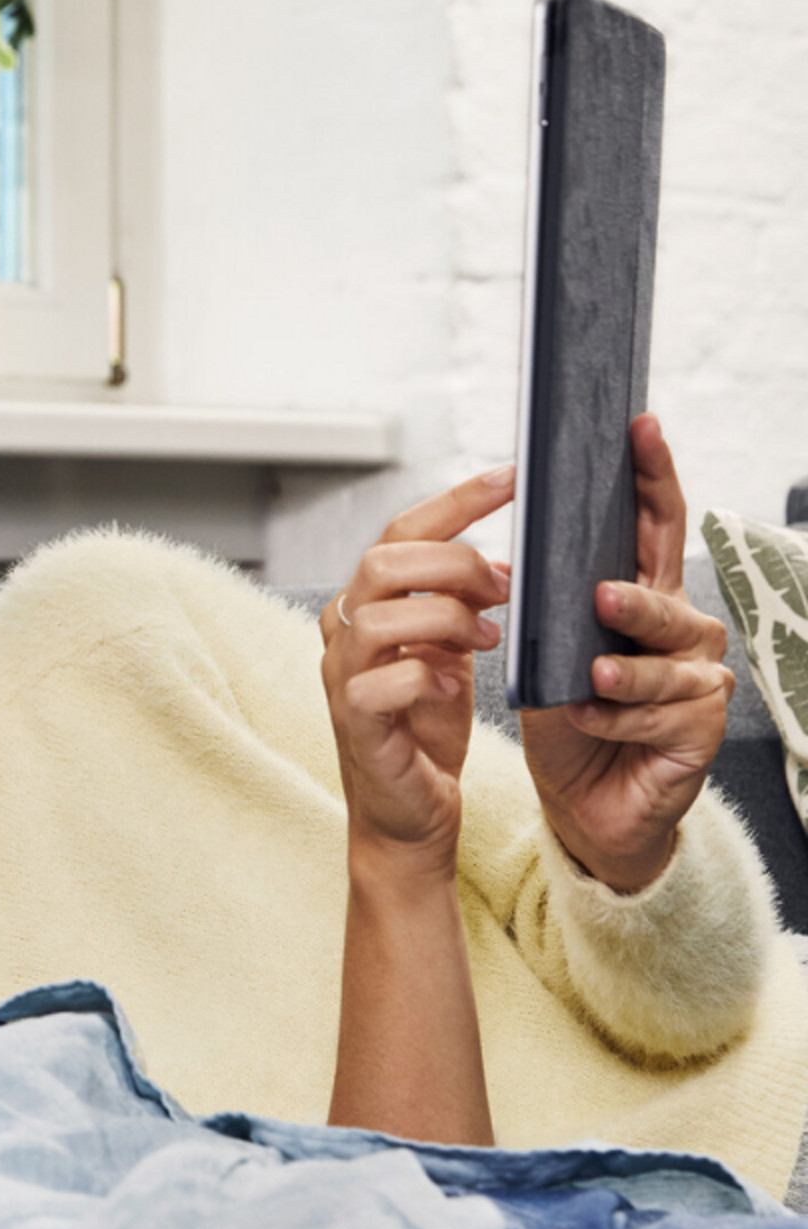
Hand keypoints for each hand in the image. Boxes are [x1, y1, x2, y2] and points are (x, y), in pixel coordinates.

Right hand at [321, 467, 514, 872]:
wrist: (409, 812)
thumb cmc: (426, 729)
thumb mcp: (448, 653)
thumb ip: (458, 605)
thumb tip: (503, 562)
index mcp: (366, 605)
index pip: (401, 531)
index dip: (457, 502)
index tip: (513, 479)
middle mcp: (342, 632)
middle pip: (384, 562)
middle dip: (455, 564)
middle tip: (504, 587)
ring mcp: (341, 677)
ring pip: (379, 616)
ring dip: (446, 618)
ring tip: (488, 637)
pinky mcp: (355, 723)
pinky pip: (382, 682)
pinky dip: (427, 677)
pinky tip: (453, 687)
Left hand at [519, 414, 730, 892]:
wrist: (584, 801)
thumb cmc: (568, 718)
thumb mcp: (549, 653)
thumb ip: (552, 606)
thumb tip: (527, 558)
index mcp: (645, 595)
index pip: (653, 525)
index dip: (649, 476)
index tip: (639, 428)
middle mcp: (683, 630)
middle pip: (663, 597)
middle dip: (633, 598)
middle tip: (600, 597)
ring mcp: (698, 681)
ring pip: (661, 665)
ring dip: (622, 673)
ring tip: (590, 678)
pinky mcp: (700, 730)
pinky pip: (656, 717)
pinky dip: (615, 720)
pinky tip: (588, 720)